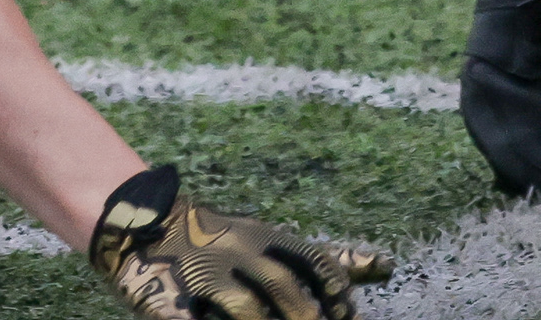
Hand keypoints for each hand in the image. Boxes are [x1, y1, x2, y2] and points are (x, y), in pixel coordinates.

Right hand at [89, 164, 388, 319]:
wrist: (151, 229)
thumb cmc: (230, 245)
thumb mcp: (279, 243)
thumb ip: (331, 259)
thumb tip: (389, 265)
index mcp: (270, 237)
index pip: (318, 261)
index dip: (337, 294)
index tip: (347, 317)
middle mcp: (241, 250)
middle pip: (284, 290)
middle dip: (306, 317)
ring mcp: (206, 275)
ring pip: (248, 310)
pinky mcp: (173, 301)